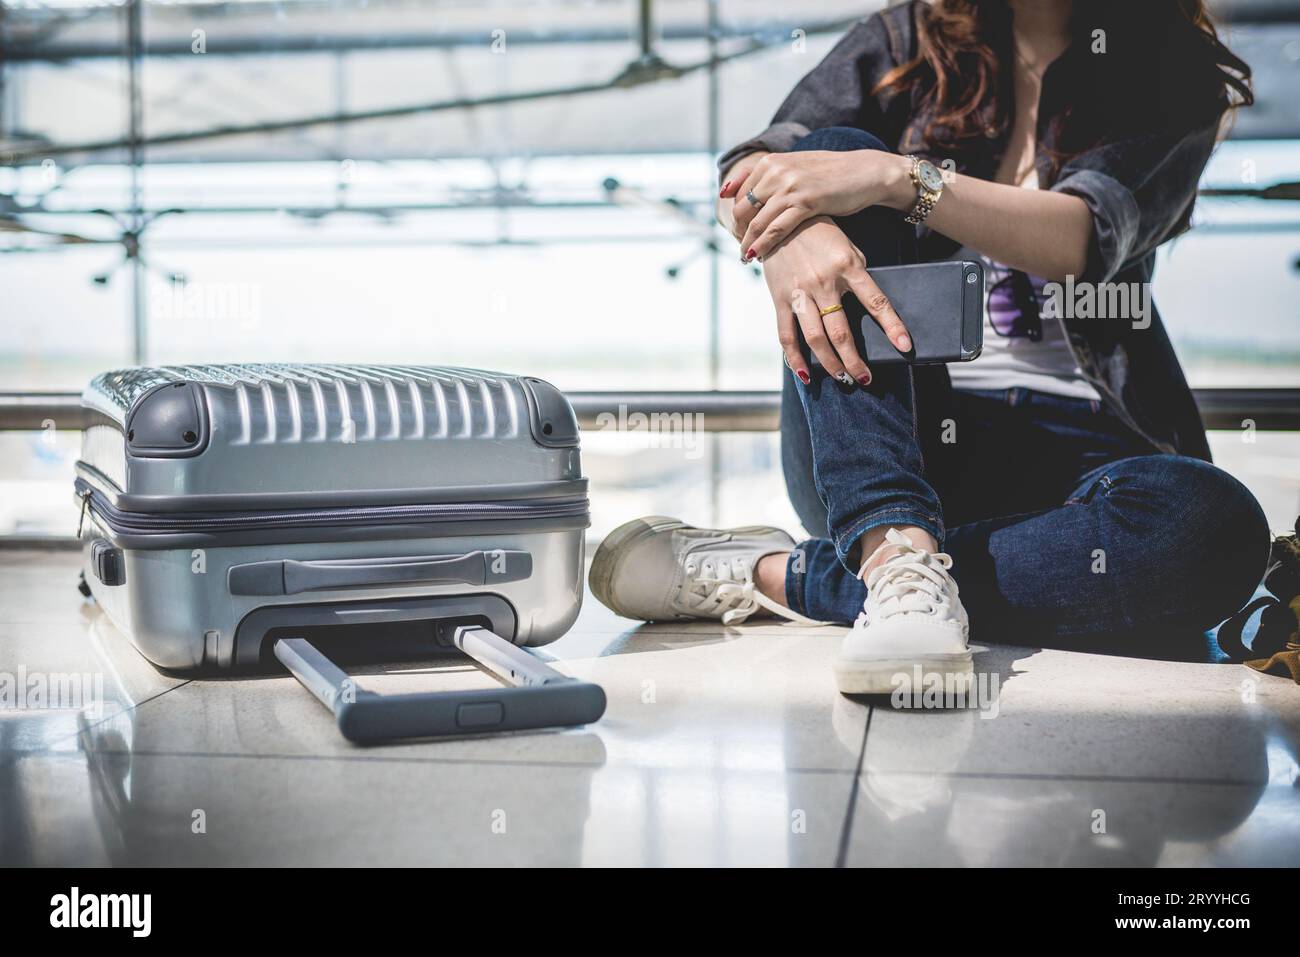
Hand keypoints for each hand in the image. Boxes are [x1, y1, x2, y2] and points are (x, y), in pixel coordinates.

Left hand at [723, 150, 910, 260]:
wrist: (864, 172)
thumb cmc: (829, 174)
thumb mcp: (795, 167)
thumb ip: (768, 177)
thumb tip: (733, 192)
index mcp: (770, 162)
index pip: (738, 193)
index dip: (735, 217)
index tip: (736, 233)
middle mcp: (776, 171)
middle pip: (742, 209)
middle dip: (738, 232)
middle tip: (741, 248)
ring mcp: (790, 187)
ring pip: (757, 222)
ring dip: (748, 243)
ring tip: (745, 258)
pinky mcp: (806, 202)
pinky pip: (776, 229)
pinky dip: (764, 245)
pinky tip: (757, 257)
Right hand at [761, 216, 911, 386]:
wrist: (779, 219)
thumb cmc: (820, 234)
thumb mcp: (847, 247)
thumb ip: (857, 275)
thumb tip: (870, 307)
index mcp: (848, 266)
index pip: (876, 302)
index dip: (892, 326)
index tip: (904, 347)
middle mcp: (823, 282)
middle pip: (841, 331)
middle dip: (854, 360)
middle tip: (864, 379)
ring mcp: (799, 292)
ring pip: (815, 338)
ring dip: (829, 364)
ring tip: (842, 379)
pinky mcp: (779, 298)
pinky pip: (785, 335)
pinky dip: (794, 358)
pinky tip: (804, 374)